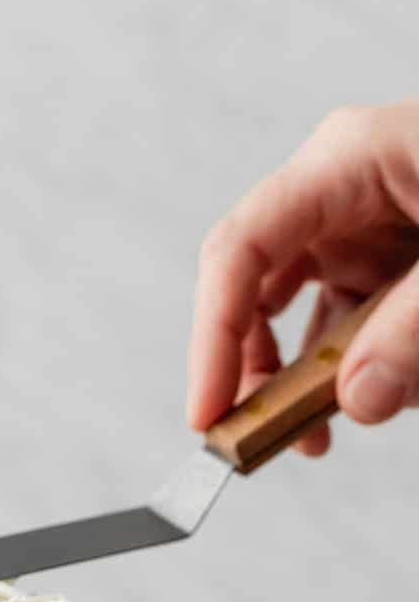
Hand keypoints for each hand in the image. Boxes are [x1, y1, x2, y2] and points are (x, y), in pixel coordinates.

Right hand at [187, 101, 418, 454]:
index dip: (214, 334)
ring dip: (303, 381)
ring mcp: (366, 225)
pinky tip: (364, 404)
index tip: (210, 412)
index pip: (242, 249)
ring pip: (300, 314)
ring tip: (313, 439)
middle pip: (256, 285)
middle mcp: (343, 190)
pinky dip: (349, 370)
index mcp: (351, 160)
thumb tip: (357, 402)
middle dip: (254, 369)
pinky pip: (347, 323)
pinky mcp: (392, 259)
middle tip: (256, 441)